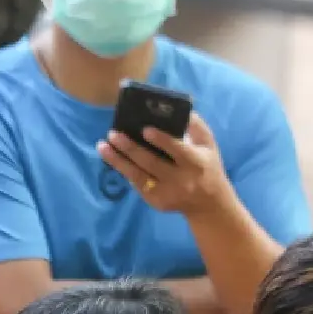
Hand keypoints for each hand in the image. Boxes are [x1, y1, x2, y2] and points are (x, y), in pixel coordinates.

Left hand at [97, 113, 234, 217]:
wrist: (209, 203)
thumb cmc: (207, 166)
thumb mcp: (209, 146)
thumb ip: (196, 127)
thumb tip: (179, 109)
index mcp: (196, 163)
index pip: (178, 150)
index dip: (161, 140)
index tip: (145, 129)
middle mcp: (182, 180)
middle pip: (151, 162)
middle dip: (130, 148)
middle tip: (113, 134)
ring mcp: (167, 192)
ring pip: (138, 175)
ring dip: (118, 160)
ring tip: (103, 146)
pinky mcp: (156, 201)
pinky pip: (137, 184)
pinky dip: (124, 170)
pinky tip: (114, 159)